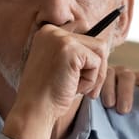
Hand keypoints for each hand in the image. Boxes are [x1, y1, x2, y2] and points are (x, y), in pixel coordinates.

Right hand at [3, 24, 109, 138]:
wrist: (34, 109)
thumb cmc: (48, 93)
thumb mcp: (60, 66)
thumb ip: (75, 52)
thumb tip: (104, 45)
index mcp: (47, 32)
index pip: (83, 29)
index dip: (88, 54)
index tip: (80, 72)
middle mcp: (52, 31)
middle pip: (95, 41)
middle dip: (96, 66)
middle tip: (86, 87)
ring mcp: (61, 38)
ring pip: (100, 50)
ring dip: (95, 74)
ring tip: (79, 88)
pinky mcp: (71, 50)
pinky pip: (97, 63)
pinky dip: (91, 80)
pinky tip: (74, 88)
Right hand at [101, 65, 138, 113]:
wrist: (107, 108)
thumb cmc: (130, 108)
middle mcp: (129, 75)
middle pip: (130, 77)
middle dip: (128, 93)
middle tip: (126, 111)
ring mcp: (112, 74)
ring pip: (113, 76)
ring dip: (111, 90)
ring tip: (110, 106)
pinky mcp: (97, 78)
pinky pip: (98, 78)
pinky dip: (97, 87)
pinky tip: (95, 98)